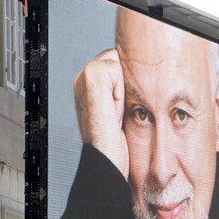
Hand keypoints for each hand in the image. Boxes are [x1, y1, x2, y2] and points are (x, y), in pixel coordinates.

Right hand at [72, 48, 128, 178]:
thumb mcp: (118, 109)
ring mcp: (84, 75)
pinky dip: (121, 92)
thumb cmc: (114, 141)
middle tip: (116, 112)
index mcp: (86, 84)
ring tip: (115, 112)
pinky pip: (118, 69)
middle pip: (119, 59)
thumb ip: (120, 87)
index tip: (116, 112)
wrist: (105, 159)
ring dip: (123, 90)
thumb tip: (137, 71)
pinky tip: (113, 110)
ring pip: (119, 62)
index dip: (125, 86)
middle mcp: (82, 77)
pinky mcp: (92, 75)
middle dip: (125, 84)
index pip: (117, 63)